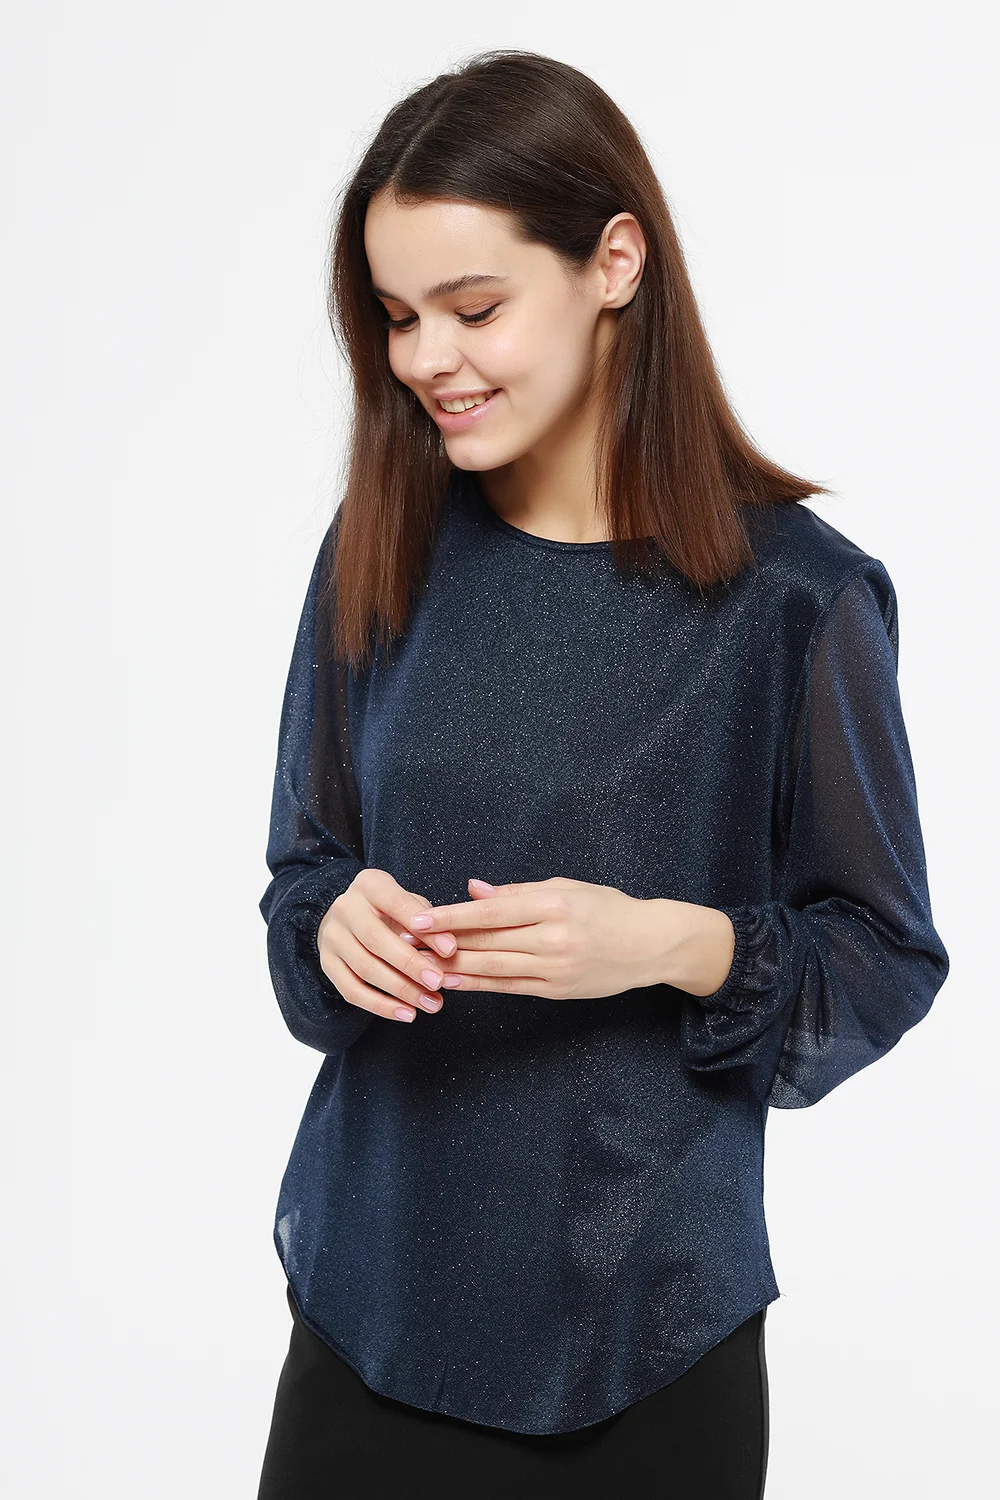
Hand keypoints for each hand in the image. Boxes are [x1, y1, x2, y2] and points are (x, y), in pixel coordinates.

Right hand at [317, 868, 463, 1022]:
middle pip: (376, 939)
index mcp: (370, 885)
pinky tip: (406, 1014)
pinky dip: (380, 1006)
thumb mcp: (410, 903)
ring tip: (431, 1004)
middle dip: (411, 964)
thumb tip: (448, 949)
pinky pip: (351, 991)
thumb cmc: (390, 910)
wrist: (349, 916)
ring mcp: (332, 937)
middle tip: (438, 982)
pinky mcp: (327, 963)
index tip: (451, 950)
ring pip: (364, 969)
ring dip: (401, 990)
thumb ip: (429, 921)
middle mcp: (345, 908)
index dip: (425, 928)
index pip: (397, 903)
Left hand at [406, 876, 671, 1000]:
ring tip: (419, 965)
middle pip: (487, 941)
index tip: (420, 918)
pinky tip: (454, 982)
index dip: (452, 916)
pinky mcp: (557, 990)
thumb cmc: (608, 908)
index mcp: (553, 904)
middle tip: (407, 943)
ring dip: (453, 967)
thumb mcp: (567, 886)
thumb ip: (518, 890)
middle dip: (443, 943)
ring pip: (493, 968)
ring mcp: (555, 968)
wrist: (651, 945)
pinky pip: (509, 987)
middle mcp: (552, 938)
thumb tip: (474, 888)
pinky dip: (478, 984)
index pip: (491, 910)